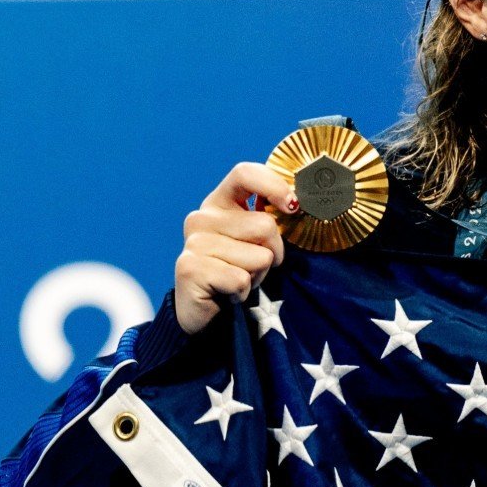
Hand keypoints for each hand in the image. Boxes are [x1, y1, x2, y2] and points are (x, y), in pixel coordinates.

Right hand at [175, 164, 296, 334]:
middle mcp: (202, 217)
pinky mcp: (190, 268)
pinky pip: (241, 279)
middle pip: (265, 225)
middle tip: (254, 267)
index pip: (245, 173)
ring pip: (259, 256)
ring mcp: (194, 242)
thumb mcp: (256, 241)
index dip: (274, 185)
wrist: (205, 312)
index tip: (292, 206)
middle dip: (273, 253)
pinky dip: (243, 291)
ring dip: (258, 275)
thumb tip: (297, 202)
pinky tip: (227, 293)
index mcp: (220, 202)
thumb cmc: (237, 271)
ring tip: (238, 279)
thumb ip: (270, 218)